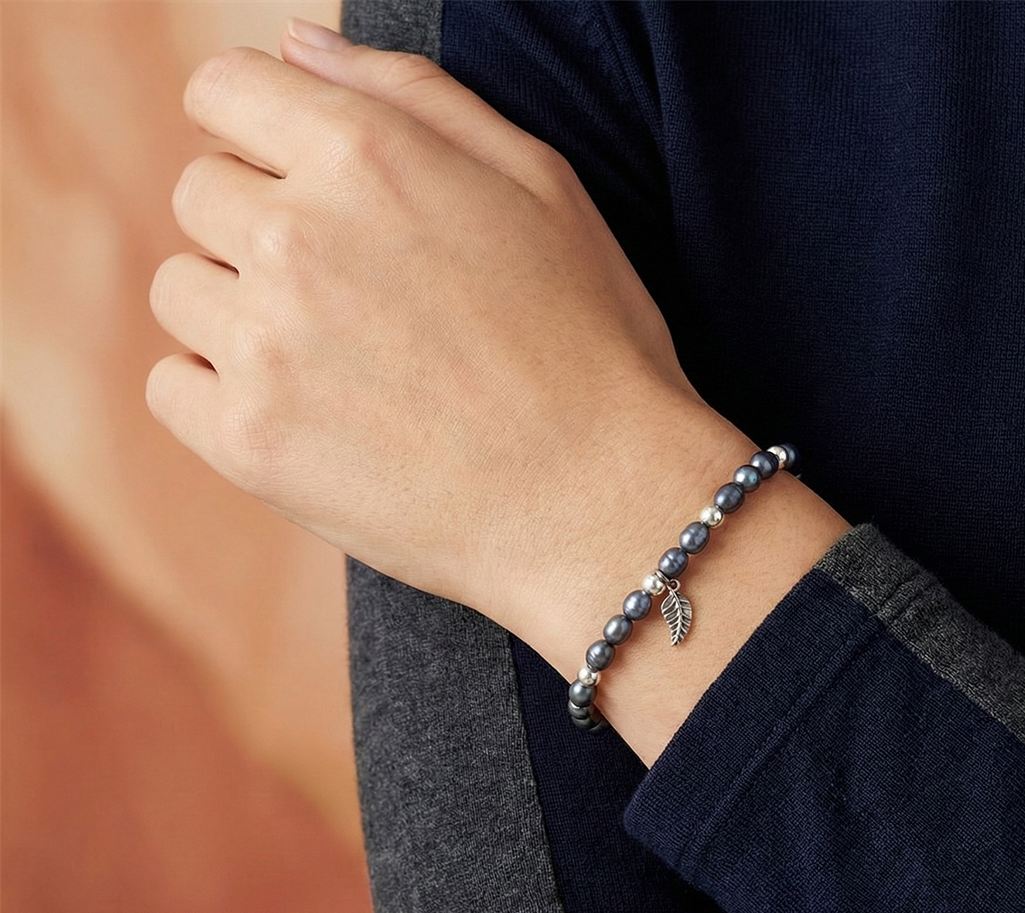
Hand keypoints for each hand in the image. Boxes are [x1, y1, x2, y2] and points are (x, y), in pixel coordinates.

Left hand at [148, 25, 711, 622]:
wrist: (600, 504)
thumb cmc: (591, 345)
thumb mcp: (541, 185)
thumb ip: (413, 95)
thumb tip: (298, 45)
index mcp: (366, 155)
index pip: (222, 91)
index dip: (256, 132)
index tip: (293, 180)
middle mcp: (297, 236)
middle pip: (201, 195)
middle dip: (258, 228)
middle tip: (349, 297)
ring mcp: (264, 344)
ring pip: (182, 290)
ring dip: (239, 313)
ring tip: (336, 364)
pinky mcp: (249, 441)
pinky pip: (173, 385)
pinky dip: (220, 395)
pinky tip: (303, 415)